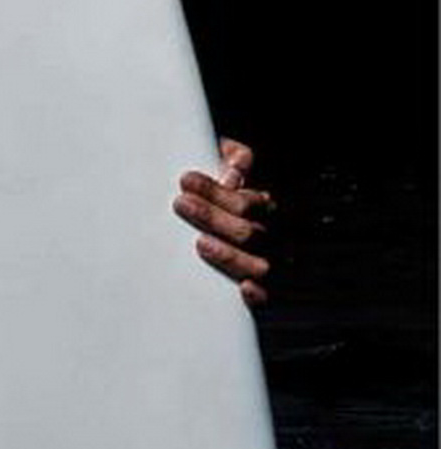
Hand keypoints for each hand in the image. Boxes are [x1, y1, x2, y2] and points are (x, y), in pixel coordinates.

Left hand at [173, 137, 273, 308]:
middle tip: (182, 204)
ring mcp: (263, 264)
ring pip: (258, 262)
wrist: (228, 260)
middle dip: (213, 216)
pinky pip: (266, 296)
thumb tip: (232, 152)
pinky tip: (244, 287)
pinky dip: (258, 293)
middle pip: (246, 229)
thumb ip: (230, 163)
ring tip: (201, 243)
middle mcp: (265, 236)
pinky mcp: (260, 292)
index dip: (215, 191)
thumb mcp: (225, 181)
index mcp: (259, 209)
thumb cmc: (220, 210)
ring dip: (230, 254)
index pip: (243, 200)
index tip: (186, 181)